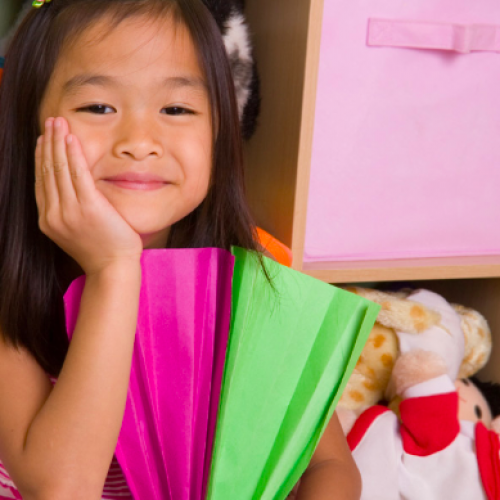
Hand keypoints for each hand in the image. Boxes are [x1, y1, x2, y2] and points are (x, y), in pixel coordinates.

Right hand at [35, 117, 142, 275]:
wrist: (113, 268)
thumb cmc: (102, 251)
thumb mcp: (77, 231)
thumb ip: (69, 212)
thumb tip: (70, 193)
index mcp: (49, 220)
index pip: (42, 181)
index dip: (42, 157)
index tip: (44, 139)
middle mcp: (54, 214)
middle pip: (47, 170)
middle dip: (48, 143)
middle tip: (49, 121)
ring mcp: (69, 211)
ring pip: (59, 169)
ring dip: (58, 142)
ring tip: (58, 122)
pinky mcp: (89, 207)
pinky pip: (78, 174)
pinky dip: (73, 154)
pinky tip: (72, 138)